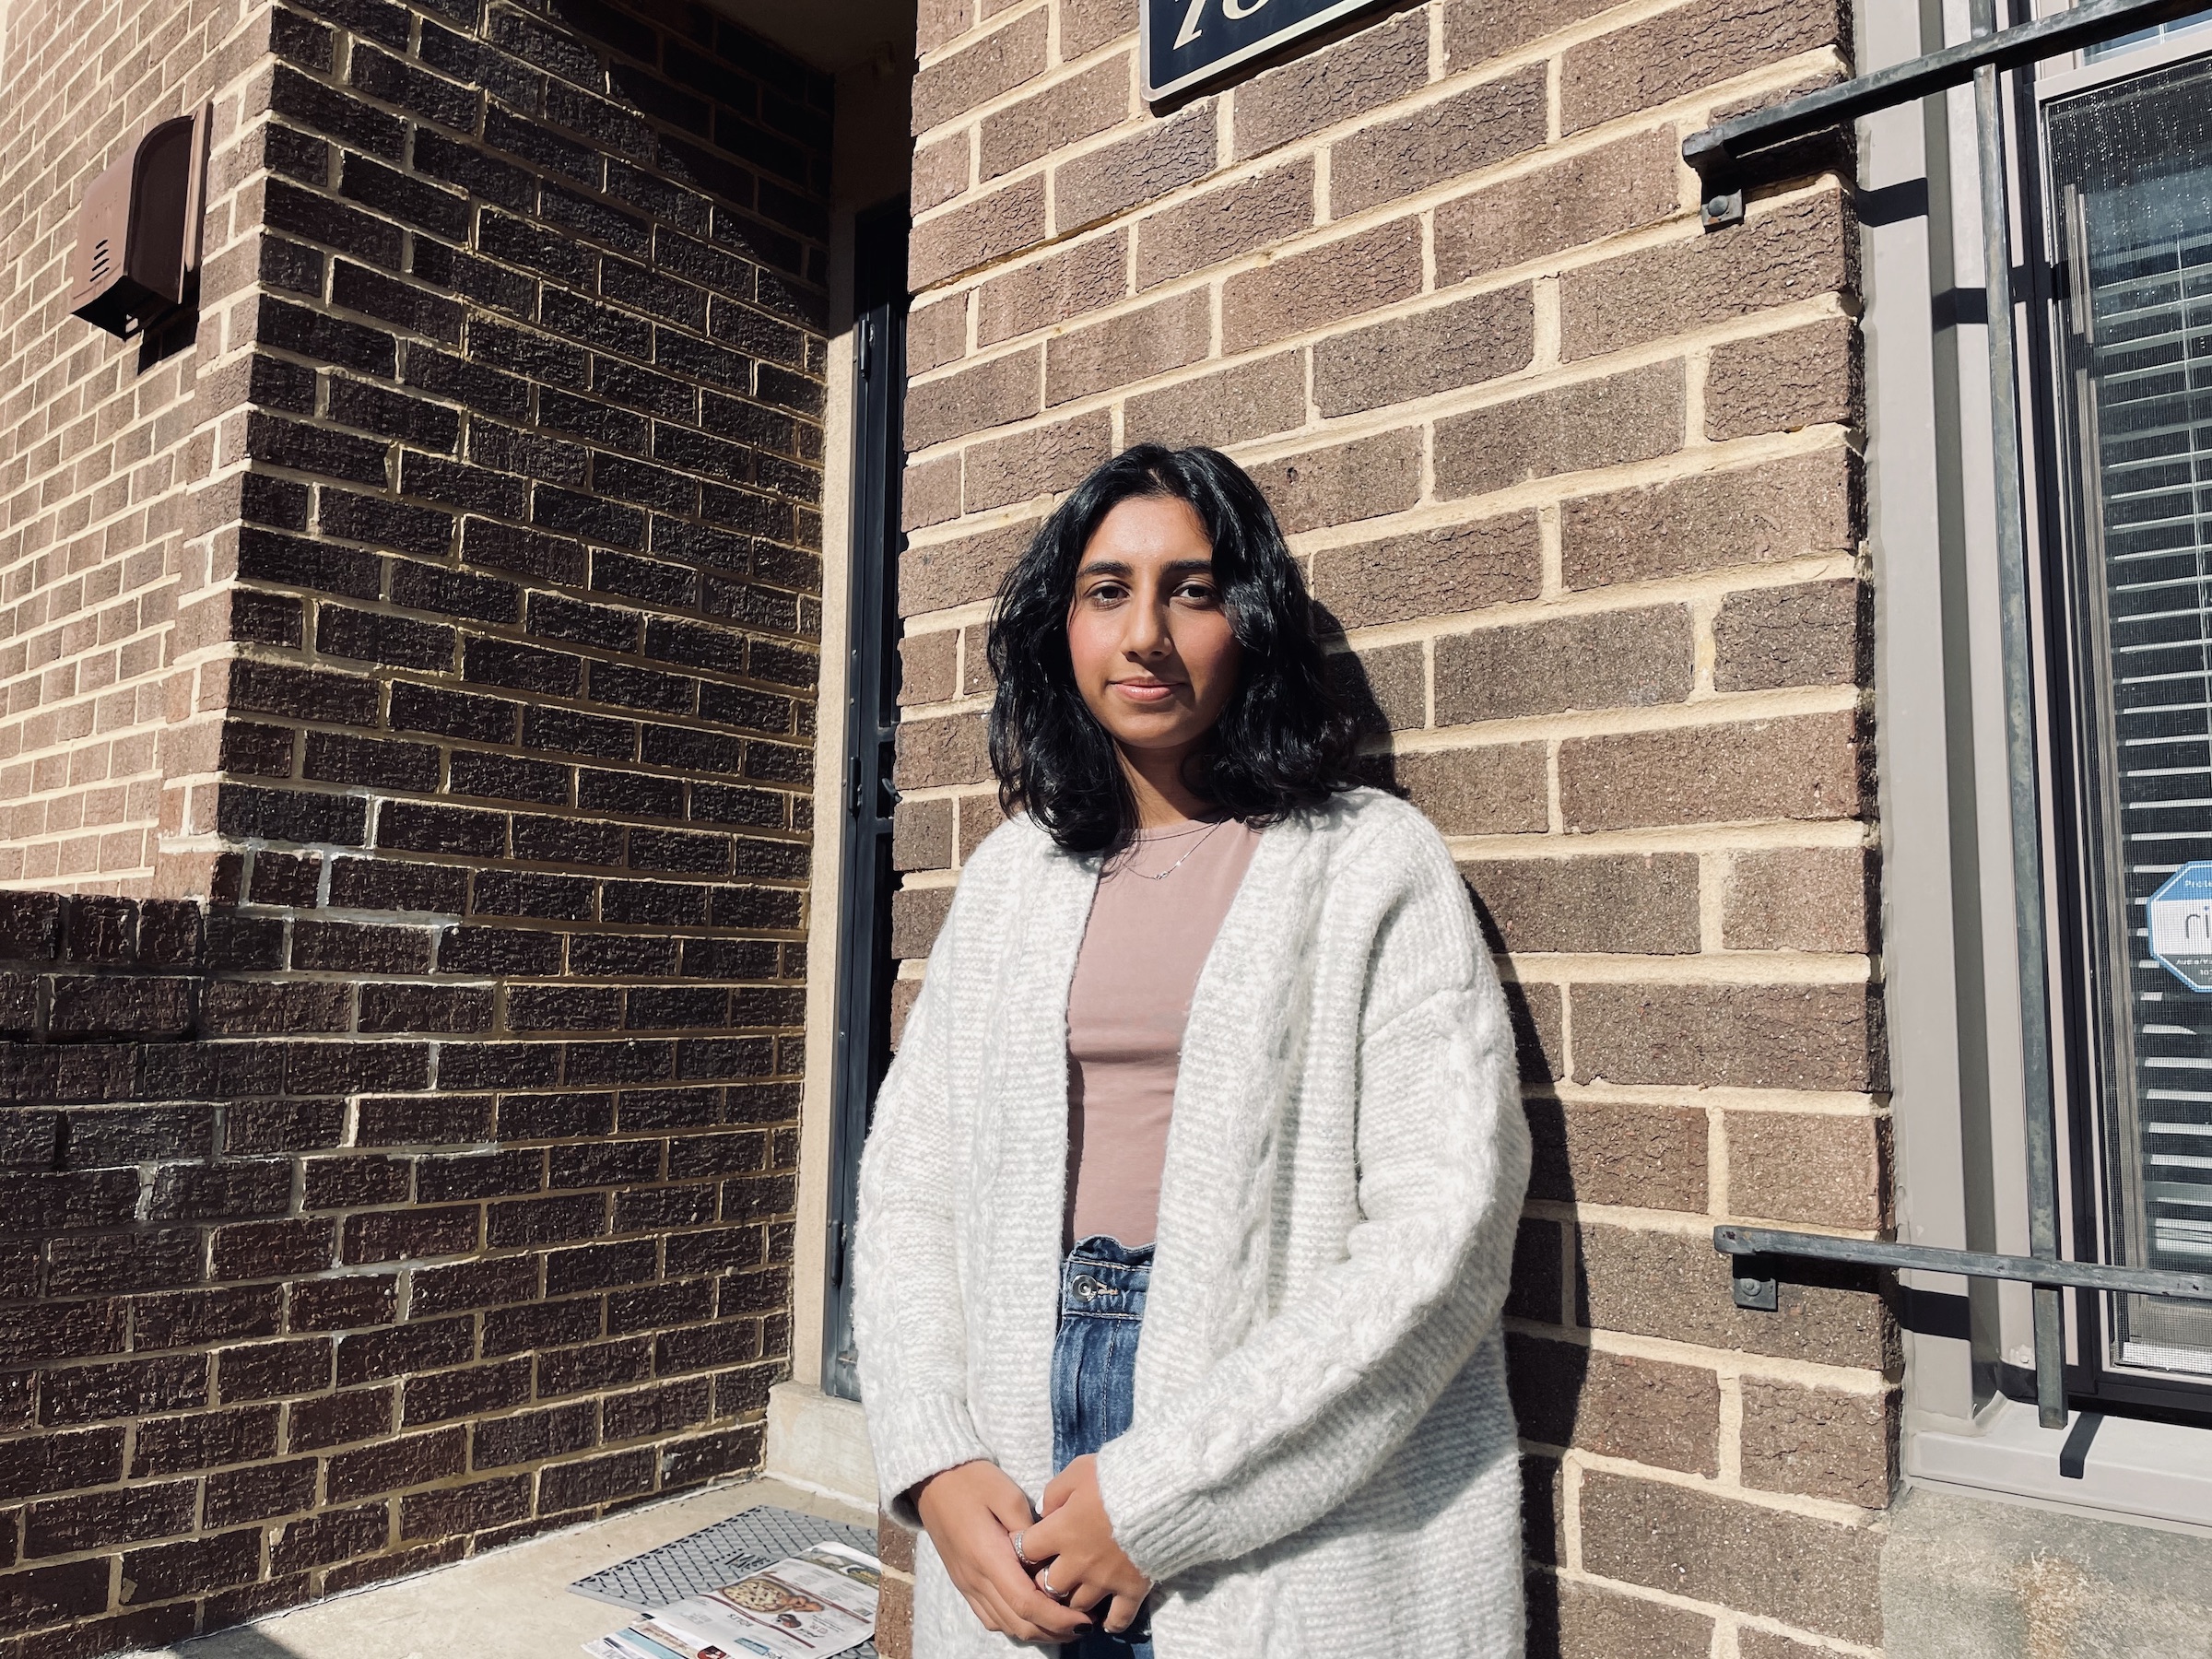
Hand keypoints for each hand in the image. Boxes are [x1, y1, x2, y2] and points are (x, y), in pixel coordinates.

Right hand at [912, 1461, 1091, 1642]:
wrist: (932, 1479)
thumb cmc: (973, 1481)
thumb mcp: (1008, 1495)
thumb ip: (1031, 1530)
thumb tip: (1048, 1557)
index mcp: (988, 1558)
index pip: (1026, 1604)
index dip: (1057, 1619)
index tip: (1084, 1620)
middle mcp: (975, 1580)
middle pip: (1018, 1623)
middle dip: (1053, 1631)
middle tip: (1083, 1626)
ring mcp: (966, 1585)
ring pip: (1004, 1625)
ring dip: (1036, 1631)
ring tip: (1064, 1624)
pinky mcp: (963, 1583)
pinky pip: (989, 1617)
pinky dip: (1014, 1624)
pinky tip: (1032, 1615)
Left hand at [1020, 1455, 1151, 1634]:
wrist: (1162, 1491)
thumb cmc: (1116, 1476)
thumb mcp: (1079, 1470)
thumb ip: (1055, 1492)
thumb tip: (1045, 1513)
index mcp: (1061, 1531)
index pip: (1024, 1550)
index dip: (1023, 1548)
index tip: (1030, 1545)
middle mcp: (1078, 1562)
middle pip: (1047, 1586)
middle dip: (1045, 1580)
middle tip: (1051, 1573)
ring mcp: (1105, 1580)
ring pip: (1077, 1605)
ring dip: (1073, 1600)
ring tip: (1076, 1594)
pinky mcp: (1132, 1589)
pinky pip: (1117, 1618)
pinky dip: (1110, 1622)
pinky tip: (1104, 1619)